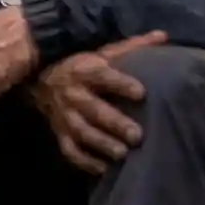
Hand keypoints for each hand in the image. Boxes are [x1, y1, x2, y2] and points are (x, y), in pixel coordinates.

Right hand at [30, 31, 168, 174]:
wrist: (41, 80)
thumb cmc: (81, 66)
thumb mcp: (103, 53)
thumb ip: (132, 47)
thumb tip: (163, 35)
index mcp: (85, 70)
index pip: (103, 76)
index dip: (121, 84)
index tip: (141, 92)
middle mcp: (73, 94)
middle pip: (93, 109)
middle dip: (114, 123)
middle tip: (137, 135)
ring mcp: (65, 116)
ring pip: (81, 132)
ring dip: (101, 144)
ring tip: (122, 154)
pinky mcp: (60, 133)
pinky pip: (70, 150)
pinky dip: (85, 161)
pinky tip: (103, 169)